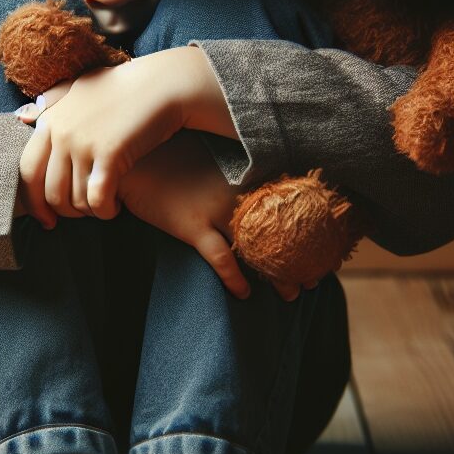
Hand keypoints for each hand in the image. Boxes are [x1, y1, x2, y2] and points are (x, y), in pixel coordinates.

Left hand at [16, 58, 183, 220]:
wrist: (163, 84)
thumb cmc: (126, 87)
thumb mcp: (81, 87)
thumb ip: (51, 101)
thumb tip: (22, 116)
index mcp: (51, 120)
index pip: (27, 170)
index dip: (34, 201)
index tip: (46, 218)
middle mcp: (62, 133)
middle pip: (50, 191)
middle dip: (64, 213)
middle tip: (81, 218)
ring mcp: (84, 144)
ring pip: (75, 200)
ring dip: (90, 212)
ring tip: (104, 207)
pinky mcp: (110, 155)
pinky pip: (97, 199)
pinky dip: (105, 211)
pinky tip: (115, 208)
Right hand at [118, 131, 318, 302]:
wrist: (131, 159)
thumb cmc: (169, 158)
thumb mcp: (210, 161)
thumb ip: (235, 174)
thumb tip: (256, 193)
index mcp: (245, 173)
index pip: (287, 203)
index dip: (307, 228)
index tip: (322, 245)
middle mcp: (236, 191)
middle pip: (279, 230)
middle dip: (300, 257)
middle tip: (313, 279)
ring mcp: (214, 208)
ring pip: (257, 248)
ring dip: (277, 274)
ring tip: (292, 294)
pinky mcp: (190, 225)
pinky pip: (220, 259)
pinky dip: (234, 278)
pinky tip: (243, 293)